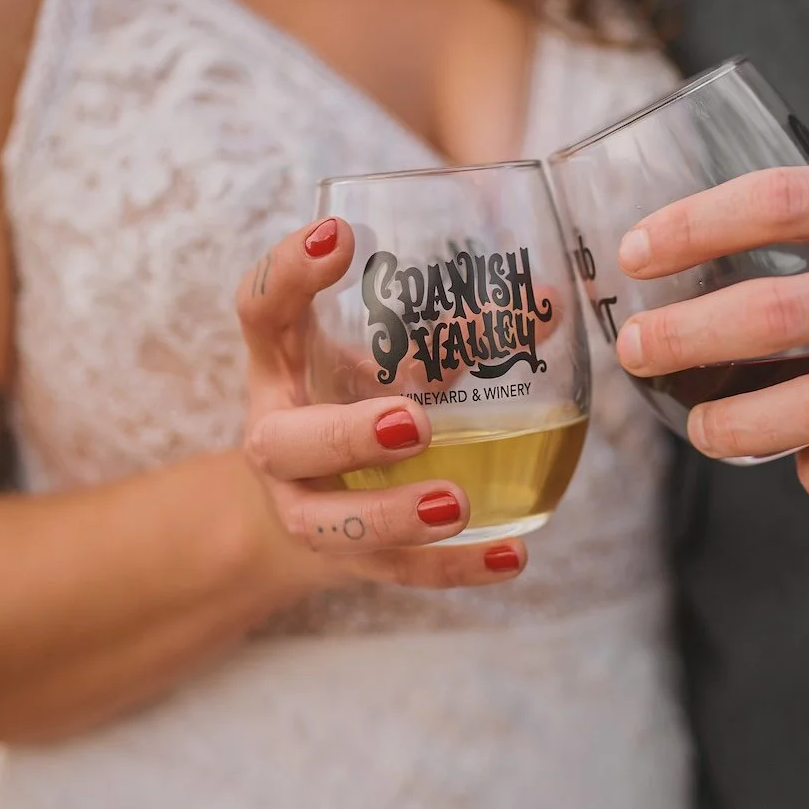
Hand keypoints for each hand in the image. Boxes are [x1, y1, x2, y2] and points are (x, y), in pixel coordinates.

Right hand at [235, 217, 527, 588]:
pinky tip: (510, 557)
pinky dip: (452, 569)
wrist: (309, 499)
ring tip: (454, 505)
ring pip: (330, 525)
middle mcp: (278, 438)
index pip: (262, 310)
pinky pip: (394, 572)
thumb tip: (546, 302)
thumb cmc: (353, 402)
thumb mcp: (383, 358)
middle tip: (414, 424)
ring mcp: (304, 506)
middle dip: (347, 437)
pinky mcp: (346, 560)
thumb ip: (450, 331)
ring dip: (392, 516)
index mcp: (282, 366)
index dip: (289, 272)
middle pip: (286, 442)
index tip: (342, 236)